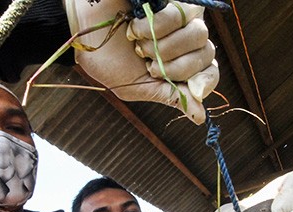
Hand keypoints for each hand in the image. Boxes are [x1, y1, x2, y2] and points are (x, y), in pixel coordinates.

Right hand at [65, 0, 217, 123]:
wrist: (81, 30)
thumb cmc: (106, 59)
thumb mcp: (137, 86)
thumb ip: (170, 96)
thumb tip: (201, 118)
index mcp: (179, 64)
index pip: (210, 71)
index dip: (202, 79)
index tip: (181, 82)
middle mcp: (184, 40)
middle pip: (206, 51)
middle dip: (173, 63)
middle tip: (145, 59)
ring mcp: (179, 17)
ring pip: (198, 32)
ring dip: (163, 43)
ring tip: (137, 41)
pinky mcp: (169, 0)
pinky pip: (182, 11)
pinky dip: (157, 23)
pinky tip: (136, 24)